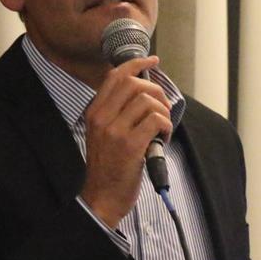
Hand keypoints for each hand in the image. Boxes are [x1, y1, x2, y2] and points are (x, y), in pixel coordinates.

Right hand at [79, 56, 171, 226]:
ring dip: (163, 112)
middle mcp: (102, 118)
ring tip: (162, 129)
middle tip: (162, 108)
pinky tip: (163, 139)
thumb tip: (144, 92)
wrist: (101, 198)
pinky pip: (156, 120)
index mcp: (95, 113)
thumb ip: (116, 113)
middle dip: (156, 91)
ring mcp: (115, 131)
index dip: (137, 64)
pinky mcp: (130, 146)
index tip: (152, 60)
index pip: (115, 76)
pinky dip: (166, 126)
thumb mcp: (102, 135)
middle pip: (134, 84)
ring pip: (148, 101)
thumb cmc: (107, 168)